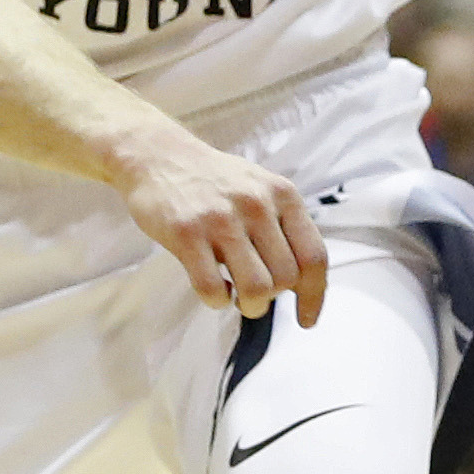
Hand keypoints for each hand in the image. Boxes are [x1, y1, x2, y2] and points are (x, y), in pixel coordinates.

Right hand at [115, 127, 326, 323]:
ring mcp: (220, 219)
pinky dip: (217, 301)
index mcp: (282, 194)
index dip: (314, 295)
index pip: (314, 256)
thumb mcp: (260, 188)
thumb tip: (303, 281)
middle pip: (286, 278)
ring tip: (238, 299)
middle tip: (256, 297)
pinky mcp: (186, 233)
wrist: (159, 155)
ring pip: (257, 288)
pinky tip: (215, 290)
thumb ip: (284, 226)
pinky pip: (213, 289)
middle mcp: (256, 204)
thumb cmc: (213, 180)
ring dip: (250, 306)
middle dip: (274, 299)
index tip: (306, 318)